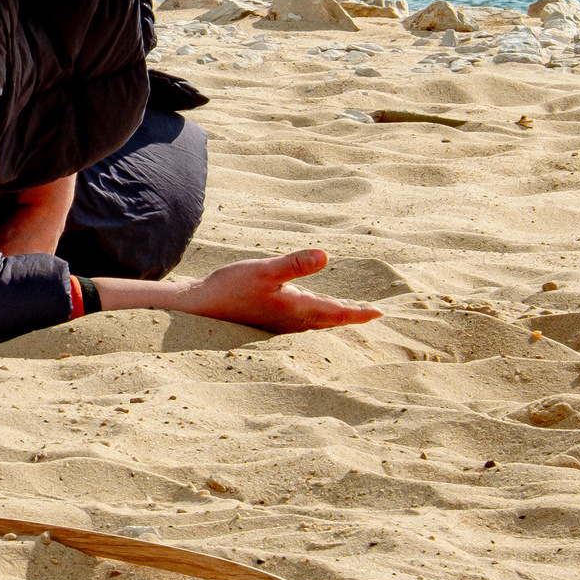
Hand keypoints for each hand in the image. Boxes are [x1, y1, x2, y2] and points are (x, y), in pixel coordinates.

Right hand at [112, 248, 383, 332]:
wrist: (200, 307)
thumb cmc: (231, 288)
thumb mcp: (264, 271)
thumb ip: (295, 264)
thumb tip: (326, 256)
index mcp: (297, 309)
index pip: (336, 312)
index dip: (358, 312)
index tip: (379, 313)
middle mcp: (292, 321)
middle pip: (329, 320)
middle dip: (349, 317)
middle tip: (370, 315)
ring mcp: (279, 323)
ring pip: (315, 323)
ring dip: (332, 318)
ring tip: (345, 314)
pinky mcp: (268, 320)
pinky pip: (301, 321)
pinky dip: (314, 316)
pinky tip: (308, 312)